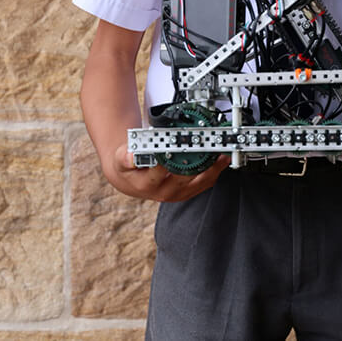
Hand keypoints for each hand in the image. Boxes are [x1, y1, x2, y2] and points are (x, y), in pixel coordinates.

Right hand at [106, 144, 229, 201]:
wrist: (130, 182)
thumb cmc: (127, 169)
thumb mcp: (120, 160)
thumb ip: (126, 157)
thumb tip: (132, 154)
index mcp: (147, 184)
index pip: (161, 171)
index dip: (170, 159)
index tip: (179, 147)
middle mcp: (164, 191)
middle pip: (185, 177)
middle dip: (197, 161)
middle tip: (206, 146)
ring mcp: (177, 193)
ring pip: (198, 182)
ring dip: (211, 168)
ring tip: (221, 154)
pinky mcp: (186, 192)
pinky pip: (203, 184)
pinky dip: (213, 172)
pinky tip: (219, 161)